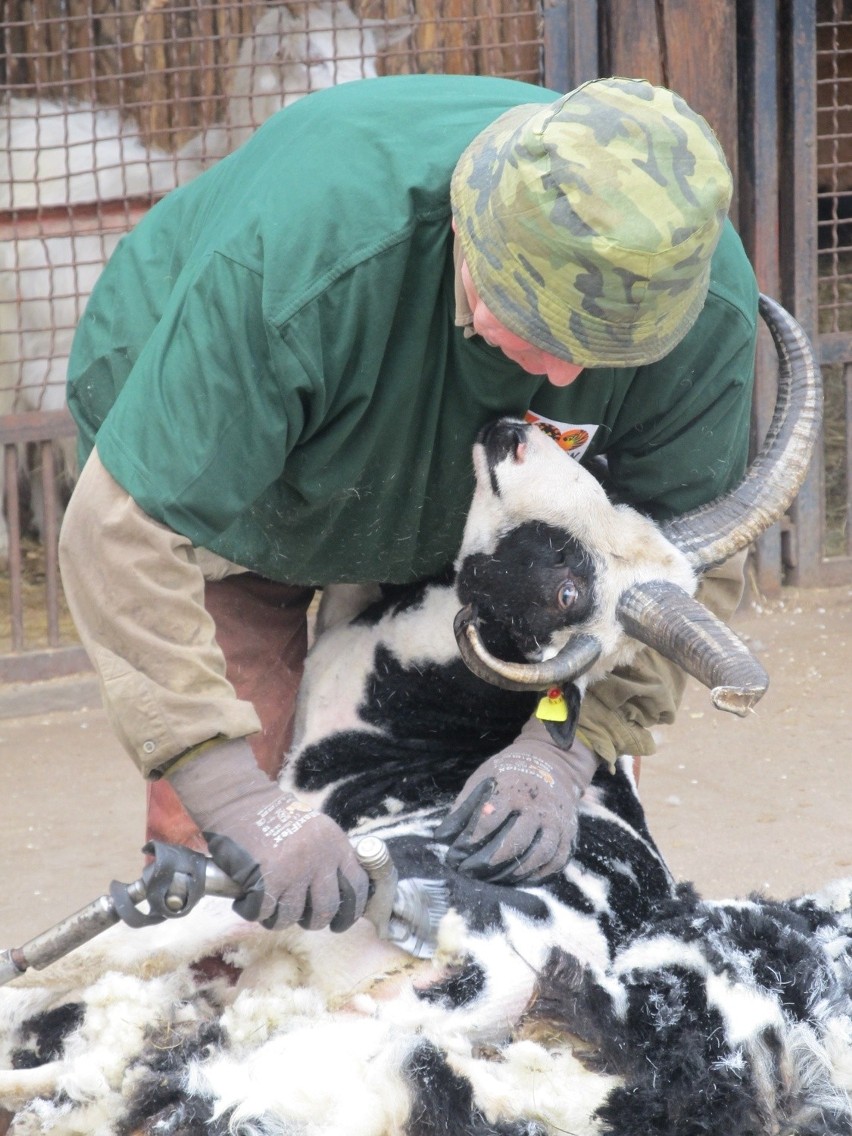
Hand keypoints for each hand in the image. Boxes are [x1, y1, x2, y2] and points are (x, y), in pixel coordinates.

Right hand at [166, 738, 368, 930]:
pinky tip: (246, 899)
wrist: (238, 799)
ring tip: (266, 904)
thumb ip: (329, 857)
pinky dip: (251, 910)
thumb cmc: (274, 816)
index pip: (357, 887)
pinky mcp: (266, 880)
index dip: (351, 911)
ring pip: (291, 916)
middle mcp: (320, 858)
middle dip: (312, 921)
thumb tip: (338, 896)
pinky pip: (262, 913)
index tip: (340, 923)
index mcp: (336, 844)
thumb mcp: (315, 830)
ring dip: (276, 917)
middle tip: (298, 917)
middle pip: (325, 910)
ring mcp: (294, 870)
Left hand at [434, 718, 597, 883]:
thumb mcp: (483, 778)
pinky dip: (538, 874)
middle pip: (515, 840)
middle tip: (469, 871)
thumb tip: (441, 837)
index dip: (471, 839)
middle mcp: (537, 806)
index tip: (456, 853)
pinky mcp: (568, 833)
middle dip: (489, 861)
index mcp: (513, 789)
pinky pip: (556, 861)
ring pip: (538, 854)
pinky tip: (519, 879)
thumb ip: (464, 806)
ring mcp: (556, 821)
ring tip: (492, 879)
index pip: (491, 819)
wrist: (553, 761)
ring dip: (513, 872)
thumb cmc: (509, 772)